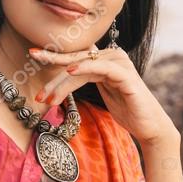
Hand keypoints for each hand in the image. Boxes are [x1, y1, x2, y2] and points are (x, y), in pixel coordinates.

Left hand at [29, 45, 178, 148]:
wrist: (149, 126)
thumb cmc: (126, 110)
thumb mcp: (101, 92)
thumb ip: (87, 80)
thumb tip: (63, 76)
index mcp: (106, 59)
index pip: (75, 58)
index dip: (54, 58)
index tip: (33, 55)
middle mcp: (113, 56)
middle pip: (76, 60)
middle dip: (54, 67)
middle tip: (35, 70)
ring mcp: (120, 64)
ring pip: (83, 67)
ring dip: (62, 83)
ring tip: (48, 97)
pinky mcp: (126, 75)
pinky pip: (101, 68)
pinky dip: (85, 68)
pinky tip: (70, 71)